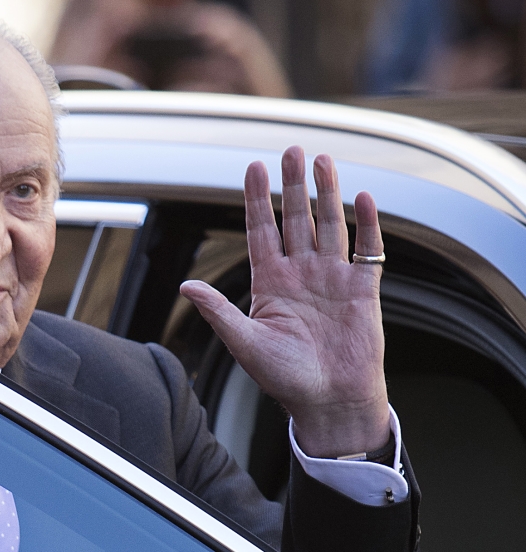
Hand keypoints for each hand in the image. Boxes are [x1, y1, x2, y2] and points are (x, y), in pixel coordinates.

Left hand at [180, 146, 390, 457]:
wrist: (329, 403)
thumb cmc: (285, 378)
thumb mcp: (245, 343)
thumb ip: (218, 310)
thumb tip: (184, 285)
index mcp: (269, 282)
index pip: (261, 229)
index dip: (257, 198)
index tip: (252, 166)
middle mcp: (300, 273)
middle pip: (295, 218)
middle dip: (293, 184)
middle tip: (292, 150)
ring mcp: (332, 279)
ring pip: (329, 225)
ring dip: (327, 193)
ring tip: (323, 161)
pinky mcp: (363, 291)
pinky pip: (366, 251)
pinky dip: (367, 224)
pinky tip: (363, 197)